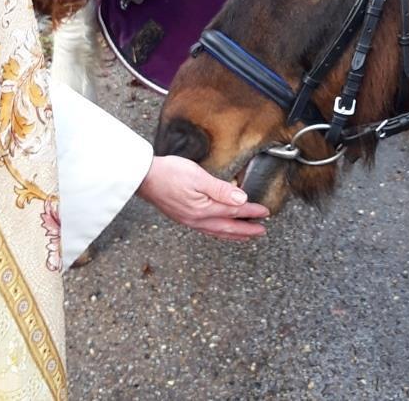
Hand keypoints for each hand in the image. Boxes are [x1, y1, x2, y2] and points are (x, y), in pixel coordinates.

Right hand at [137, 155, 268, 240]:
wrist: (143, 177)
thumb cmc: (168, 173)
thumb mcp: (197, 176)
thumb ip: (220, 189)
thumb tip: (241, 200)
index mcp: (203, 209)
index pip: (233, 211)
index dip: (251, 212)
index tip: (265, 213)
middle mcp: (197, 220)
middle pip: (227, 227)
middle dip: (246, 230)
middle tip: (261, 231)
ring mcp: (188, 221)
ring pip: (217, 231)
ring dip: (234, 234)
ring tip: (245, 235)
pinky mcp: (182, 218)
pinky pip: (207, 230)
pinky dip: (219, 232)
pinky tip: (220, 229)